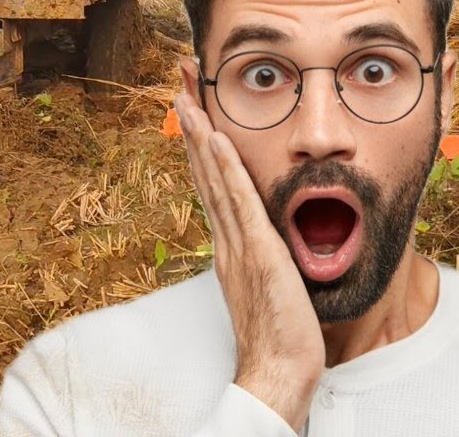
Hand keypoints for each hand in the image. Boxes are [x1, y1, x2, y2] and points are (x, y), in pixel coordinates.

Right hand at [174, 93, 323, 432]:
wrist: (276, 371)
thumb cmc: (279, 338)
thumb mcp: (268, 286)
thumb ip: (261, 258)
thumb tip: (263, 241)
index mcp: (229, 244)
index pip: (210, 184)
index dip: (199, 146)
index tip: (191, 111)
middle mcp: (225, 238)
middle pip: (203, 171)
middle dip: (191, 126)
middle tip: (179, 86)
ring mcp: (237, 243)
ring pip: (213, 178)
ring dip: (199, 134)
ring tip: (187, 98)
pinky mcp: (257, 251)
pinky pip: (238, 201)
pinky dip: (224, 167)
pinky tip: (215, 139)